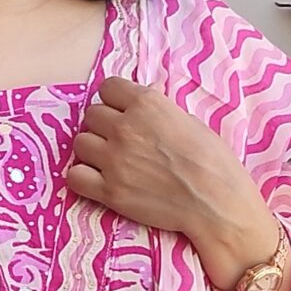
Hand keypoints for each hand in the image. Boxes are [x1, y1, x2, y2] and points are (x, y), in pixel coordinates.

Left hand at [65, 76, 277, 257]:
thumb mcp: (190, 120)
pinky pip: (74, 176)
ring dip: (92, 150)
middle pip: (91, 115)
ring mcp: (114, 160)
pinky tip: (98, 180)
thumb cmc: (212, 161)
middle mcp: (125, 127)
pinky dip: (83, 177)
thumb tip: (148, 94)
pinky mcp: (109, 191)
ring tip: (109, 161)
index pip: (108, 88)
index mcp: (146, 104)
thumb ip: (160, 107)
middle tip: (119, 141)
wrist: (216, 202)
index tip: (122, 112)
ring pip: (80, 143)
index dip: (115, 101)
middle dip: (103, 126)